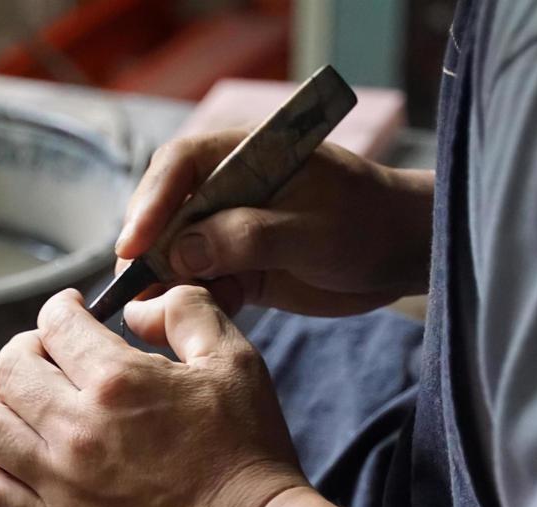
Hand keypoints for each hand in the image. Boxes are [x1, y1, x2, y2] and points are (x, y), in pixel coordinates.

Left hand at [0, 286, 306, 506]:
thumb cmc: (248, 453)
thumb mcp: (233, 361)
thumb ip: (186, 313)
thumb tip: (139, 304)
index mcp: (117, 381)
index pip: (55, 323)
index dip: (61, 310)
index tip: (71, 315)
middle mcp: (77, 428)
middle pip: (7, 369)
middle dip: (22, 351)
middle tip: (45, 357)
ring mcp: (59, 481)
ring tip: (16, 401)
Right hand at [117, 130, 434, 315]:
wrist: (403, 253)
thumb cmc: (368, 222)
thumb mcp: (311, 229)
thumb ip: (246, 237)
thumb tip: (181, 252)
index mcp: (244, 154)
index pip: (179, 166)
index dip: (150, 202)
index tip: (132, 245)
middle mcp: (226, 188)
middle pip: (164, 212)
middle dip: (146, 250)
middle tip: (133, 289)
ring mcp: (227, 228)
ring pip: (173, 253)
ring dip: (160, 283)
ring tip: (152, 316)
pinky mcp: (235, 266)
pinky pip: (196, 284)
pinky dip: (186, 305)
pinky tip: (188, 324)